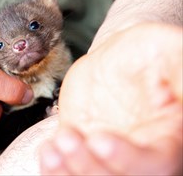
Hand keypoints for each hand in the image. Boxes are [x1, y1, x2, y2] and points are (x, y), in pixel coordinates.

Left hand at [39, 23, 181, 174]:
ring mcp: (108, 155)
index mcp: (169, 137)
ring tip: (50, 149)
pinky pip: (69, 171)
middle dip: (88, 166)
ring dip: (67, 171)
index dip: (127, 159)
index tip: (100, 140)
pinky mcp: (82, 150)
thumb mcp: (168, 51)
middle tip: (66, 140)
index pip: (157, 164)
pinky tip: (47, 154)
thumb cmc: (145, 54)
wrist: (113, 61)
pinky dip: (55, 170)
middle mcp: (139, 152)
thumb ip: (180, 71)